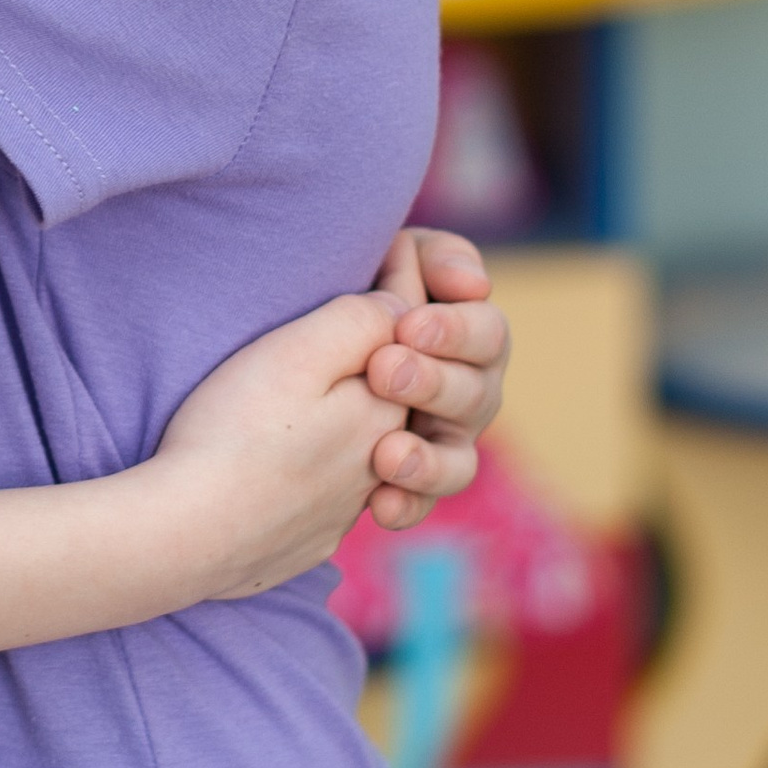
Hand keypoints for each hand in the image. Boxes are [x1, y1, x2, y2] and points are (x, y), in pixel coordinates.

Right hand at [151, 294, 407, 598]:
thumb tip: (399, 307)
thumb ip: (359, 322)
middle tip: (333, 332)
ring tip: (299, 405)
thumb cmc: (237, 432)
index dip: (388, 296)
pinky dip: (305, 478)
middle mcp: (377, 467)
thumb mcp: (299, 353)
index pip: (405, 344)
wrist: (186, 535)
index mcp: (384, 412)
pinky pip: (320, 500)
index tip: (378, 262)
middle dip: (368, 368)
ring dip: (337, 428)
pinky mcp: (307, 542)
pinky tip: (272, 469)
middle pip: (382, 401)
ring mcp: (342, 513)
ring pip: (354, 453)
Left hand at [361, 226, 508, 530]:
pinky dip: (406, 505)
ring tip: (387, 455)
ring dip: (429, 459)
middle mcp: (464, 390)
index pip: (487, 333)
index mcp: (465, 336)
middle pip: (476, 394)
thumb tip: (473, 284)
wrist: (281, 370)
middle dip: (433, 382)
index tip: (409, 326)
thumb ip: (428, 260)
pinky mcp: (404, 482)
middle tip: (386, 372)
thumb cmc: (344, 298)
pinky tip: (378, 507)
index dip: (456, 330)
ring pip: (458, 459)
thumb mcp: (386, 263)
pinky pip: (420, 504)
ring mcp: (438, 440)